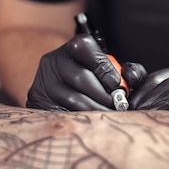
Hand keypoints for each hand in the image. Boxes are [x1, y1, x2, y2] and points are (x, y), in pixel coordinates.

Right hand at [26, 34, 145, 110]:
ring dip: (94, 110)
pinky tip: (91, 121)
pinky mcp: (37, 101)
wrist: (60, 89)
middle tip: (117, 107)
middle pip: (80, 77)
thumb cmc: (95, 79)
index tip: (116, 84)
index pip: (85, 47)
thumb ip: (129, 71)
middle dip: (103, 95)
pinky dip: (80, 118)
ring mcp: (43, 81)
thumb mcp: (112, 70)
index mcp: (73, 47)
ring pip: (72, 98)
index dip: (103, 66)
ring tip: (108, 116)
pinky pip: (60, 112)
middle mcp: (54, 60)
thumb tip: (131, 77)